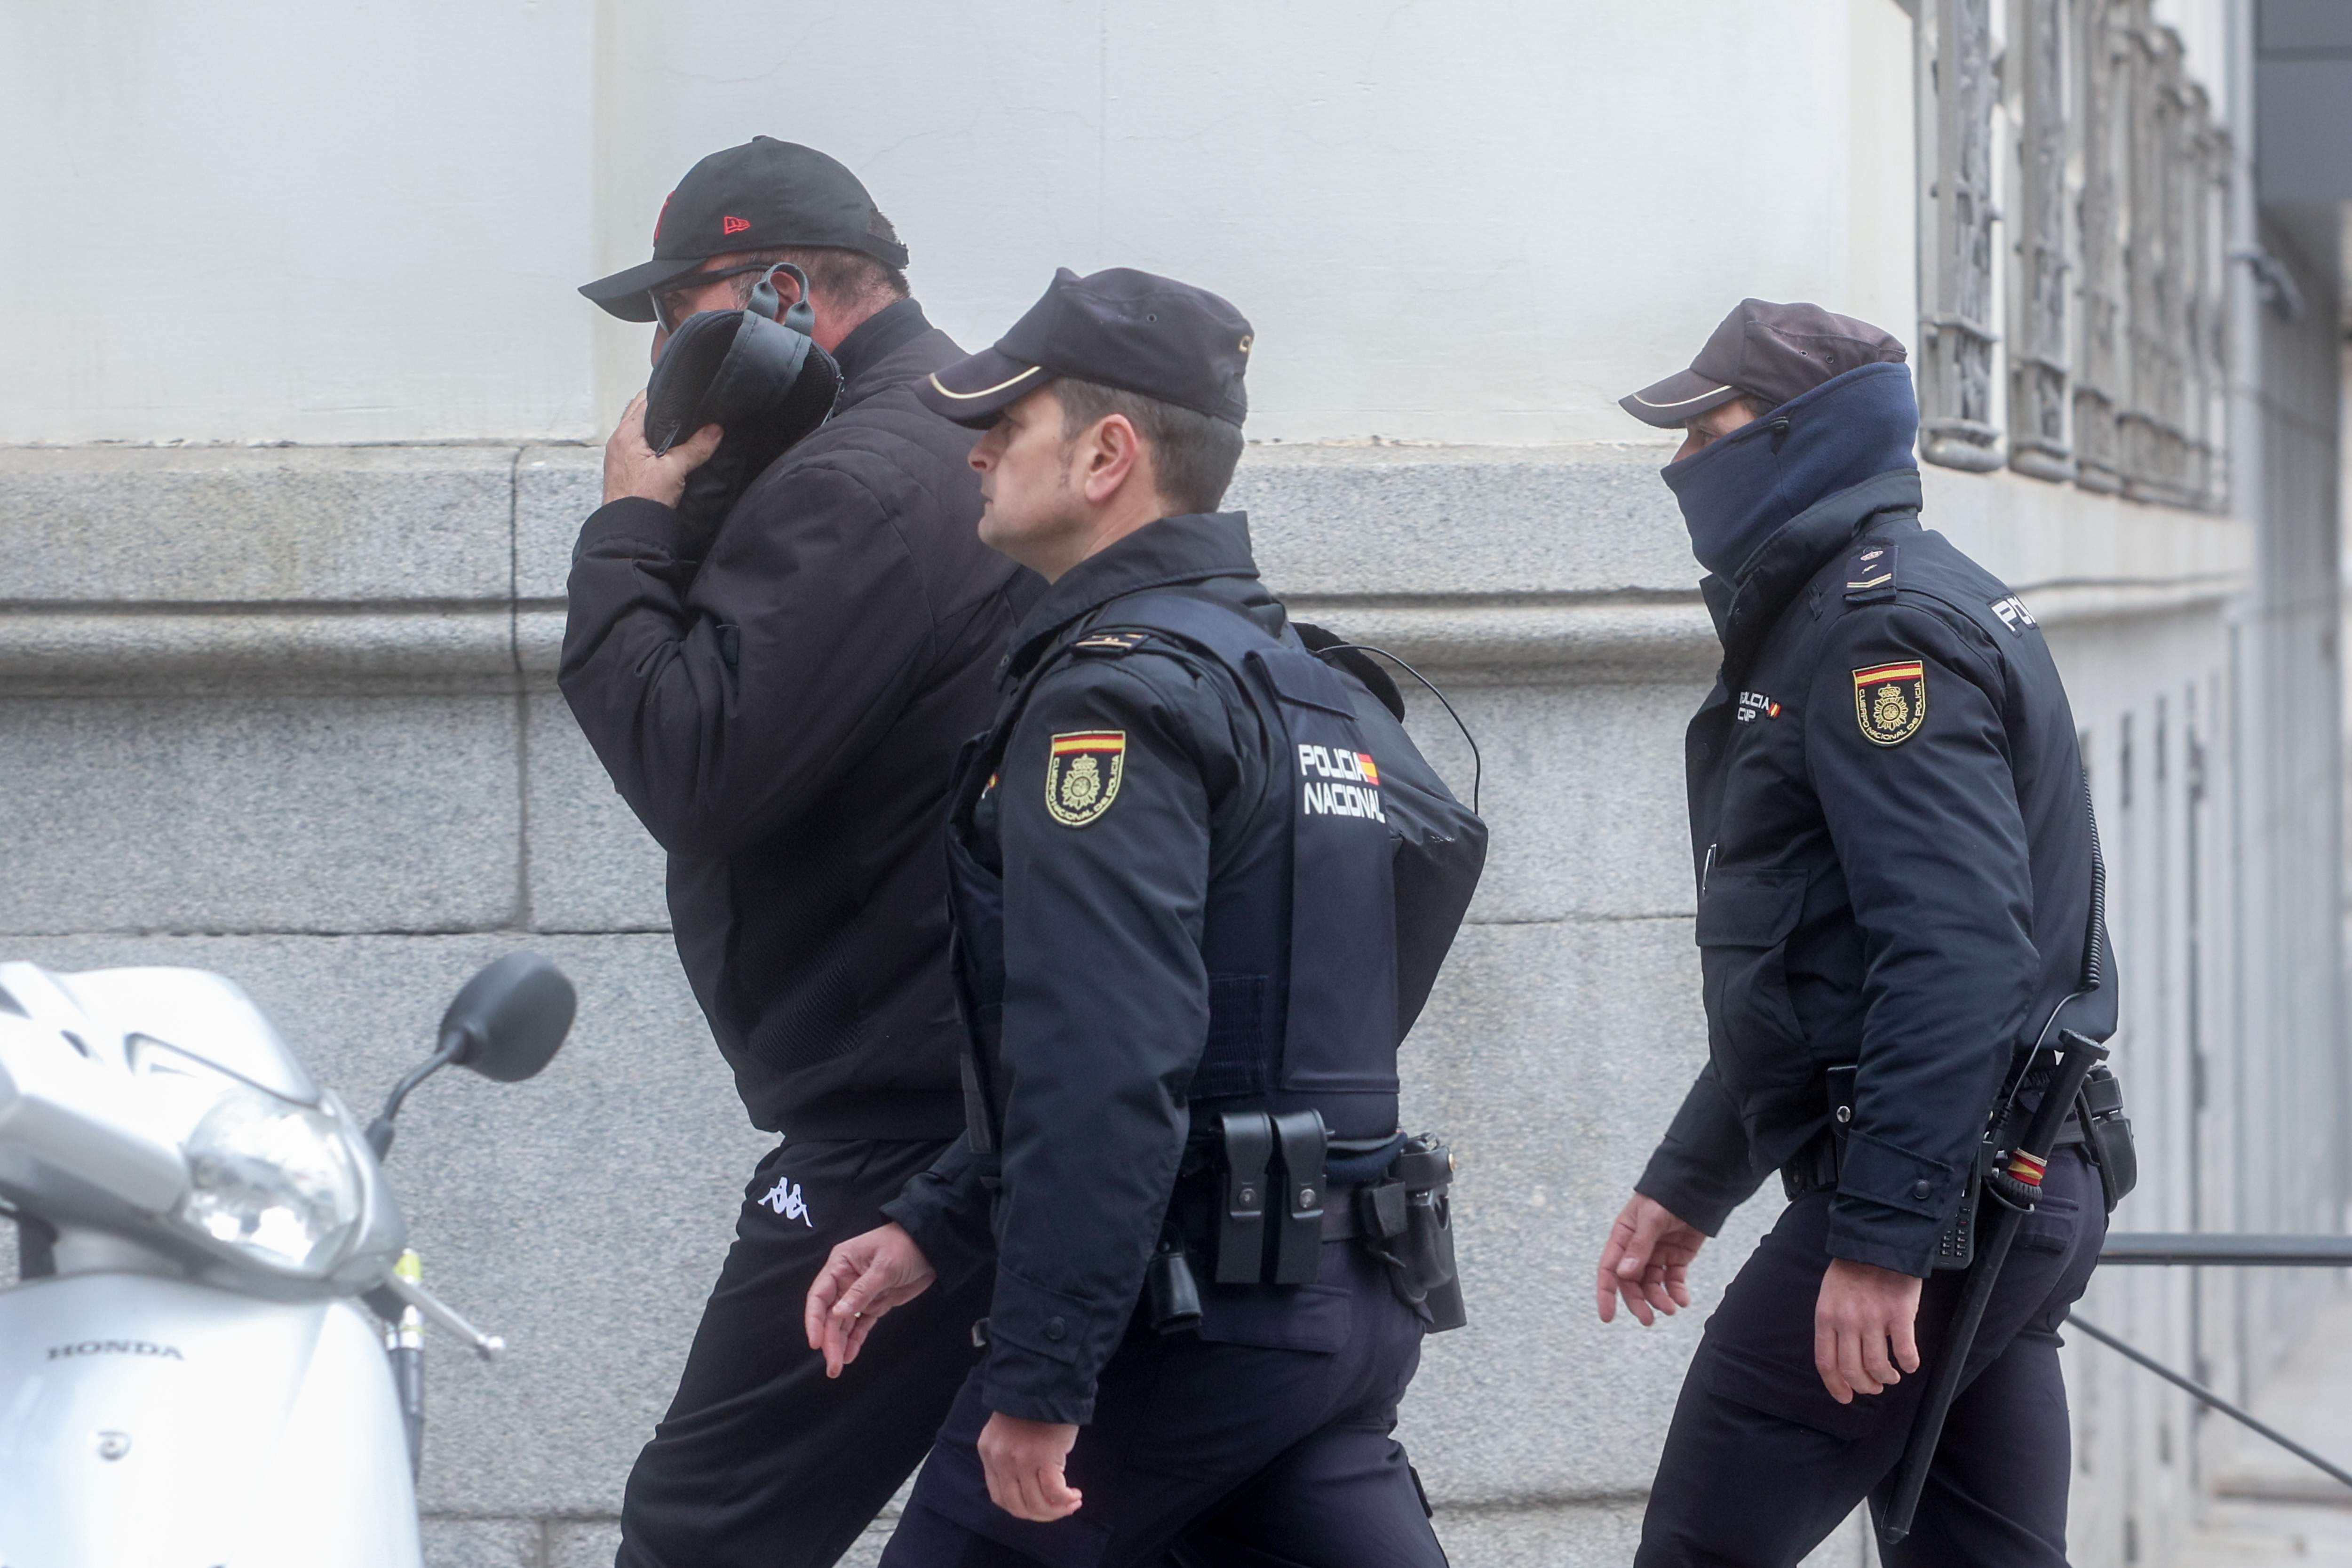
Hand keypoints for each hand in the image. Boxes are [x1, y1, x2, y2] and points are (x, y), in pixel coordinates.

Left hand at [602, 390, 721, 506]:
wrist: (628, 531)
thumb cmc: (643, 500)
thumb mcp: (675, 470)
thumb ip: (696, 448)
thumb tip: (715, 430)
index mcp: (626, 433)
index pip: (644, 400)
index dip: (665, 395)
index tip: (683, 395)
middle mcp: (618, 441)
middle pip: (640, 414)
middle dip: (661, 410)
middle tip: (684, 411)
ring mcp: (618, 456)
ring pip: (639, 431)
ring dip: (655, 428)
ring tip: (679, 429)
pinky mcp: (623, 470)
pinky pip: (637, 447)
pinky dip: (651, 443)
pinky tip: (666, 452)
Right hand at [803, 1223, 936, 1376]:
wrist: (933, 1247)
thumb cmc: (905, 1247)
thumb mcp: (884, 1267)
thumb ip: (862, 1290)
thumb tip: (837, 1313)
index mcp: (840, 1264)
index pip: (819, 1295)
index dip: (814, 1320)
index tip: (815, 1343)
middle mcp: (845, 1280)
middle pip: (830, 1315)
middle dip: (830, 1340)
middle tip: (833, 1367)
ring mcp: (859, 1294)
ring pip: (843, 1323)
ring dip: (839, 1344)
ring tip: (837, 1368)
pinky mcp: (875, 1304)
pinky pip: (860, 1325)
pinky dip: (855, 1340)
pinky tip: (849, 1356)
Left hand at [978, 1412, 1082, 1520]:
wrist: (1047, 1379)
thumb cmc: (1033, 1403)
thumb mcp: (1009, 1431)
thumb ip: (1011, 1456)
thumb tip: (1030, 1486)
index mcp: (989, 1452)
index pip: (1000, 1496)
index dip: (1022, 1509)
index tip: (1041, 1506)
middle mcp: (1000, 1460)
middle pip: (1017, 1507)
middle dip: (1041, 1515)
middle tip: (1060, 1509)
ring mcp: (1021, 1460)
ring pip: (1036, 1504)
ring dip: (1057, 1510)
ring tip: (1072, 1502)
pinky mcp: (1043, 1458)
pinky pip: (1054, 1493)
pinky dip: (1066, 1500)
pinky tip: (1075, 1495)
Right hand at [1596, 1191, 1706, 1324]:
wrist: (1697, 1188)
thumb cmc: (1666, 1197)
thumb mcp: (1651, 1219)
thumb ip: (1639, 1247)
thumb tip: (1624, 1275)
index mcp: (1622, 1238)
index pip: (1609, 1269)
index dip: (1606, 1293)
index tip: (1608, 1317)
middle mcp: (1636, 1250)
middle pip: (1631, 1283)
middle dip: (1638, 1302)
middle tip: (1648, 1320)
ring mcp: (1657, 1255)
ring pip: (1653, 1285)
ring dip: (1659, 1299)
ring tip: (1671, 1308)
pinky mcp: (1677, 1258)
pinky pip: (1673, 1280)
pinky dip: (1677, 1292)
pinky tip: (1682, 1300)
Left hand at [1813, 1257, 1922, 1402]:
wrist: (1878, 1242)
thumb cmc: (1853, 1269)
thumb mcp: (1830, 1295)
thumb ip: (1833, 1323)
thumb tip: (1839, 1356)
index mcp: (1826, 1317)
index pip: (1826, 1362)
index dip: (1836, 1386)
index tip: (1845, 1397)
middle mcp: (1847, 1321)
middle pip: (1852, 1370)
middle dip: (1864, 1386)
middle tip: (1874, 1386)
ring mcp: (1873, 1318)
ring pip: (1878, 1366)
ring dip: (1886, 1378)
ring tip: (1891, 1376)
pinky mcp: (1898, 1314)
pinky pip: (1904, 1352)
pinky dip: (1908, 1364)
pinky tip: (1909, 1363)